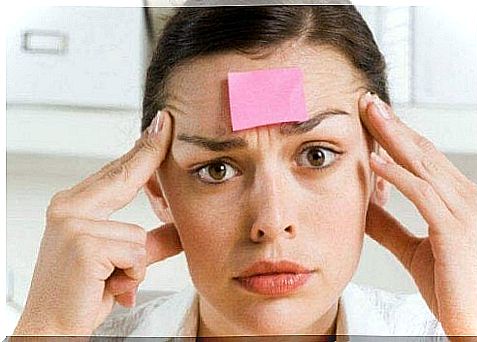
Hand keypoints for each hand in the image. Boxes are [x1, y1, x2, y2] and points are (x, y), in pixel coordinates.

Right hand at [13, 111, 182, 334]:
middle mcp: (69, 209)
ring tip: (110, 280)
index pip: (116, 173)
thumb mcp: (120, 261)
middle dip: (149, 154)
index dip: (141, 151)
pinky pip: (136, 254)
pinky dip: (131, 276)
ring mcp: (74, 224)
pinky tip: (107, 286)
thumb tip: (179, 228)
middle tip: (165, 121)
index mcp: (73, 206)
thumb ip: (149, 242)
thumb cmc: (81, 292)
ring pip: (138, 235)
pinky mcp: (85, 244)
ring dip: (134, 265)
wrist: (51, 328)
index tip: (160, 127)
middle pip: (124, 176)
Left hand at [359, 93, 476, 336]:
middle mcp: (462, 198)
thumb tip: (364, 202)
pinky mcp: (453, 230)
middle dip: (392, 125)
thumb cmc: (450, 285)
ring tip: (368, 115)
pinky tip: (375, 161)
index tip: (371, 116)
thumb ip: (389, 224)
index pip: (421, 158)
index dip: (395, 135)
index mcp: (454, 200)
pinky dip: (397, 175)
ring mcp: (462, 212)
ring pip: (422, 164)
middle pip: (421, 152)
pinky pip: (421, 194)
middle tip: (367, 101)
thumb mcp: (412, 248)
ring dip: (392, 138)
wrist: (472, 321)